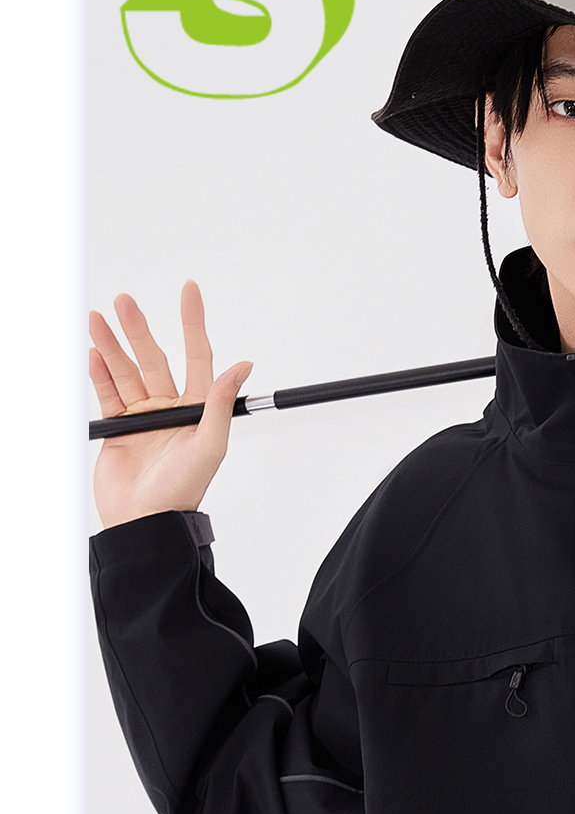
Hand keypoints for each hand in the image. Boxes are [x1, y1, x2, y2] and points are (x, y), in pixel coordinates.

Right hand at [89, 283, 252, 529]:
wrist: (146, 521)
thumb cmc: (182, 491)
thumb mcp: (209, 445)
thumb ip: (221, 404)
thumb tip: (242, 367)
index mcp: (198, 409)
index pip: (198, 356)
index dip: (194, 323)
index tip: (189, 292)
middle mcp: (171, 408)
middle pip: (153, 358)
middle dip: (138, 330)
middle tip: (124, 302)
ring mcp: (143, 416)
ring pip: (126, 371)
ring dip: (112, 345)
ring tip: (98, 320)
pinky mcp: (119, 427)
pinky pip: (108, 392)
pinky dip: (100, 372)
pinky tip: (93, 352)